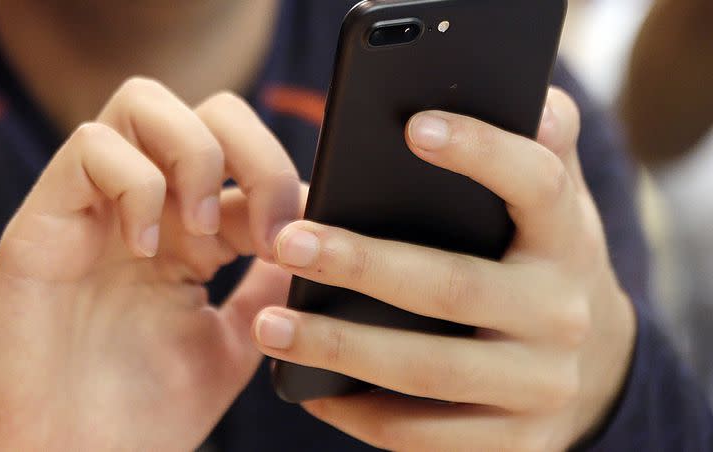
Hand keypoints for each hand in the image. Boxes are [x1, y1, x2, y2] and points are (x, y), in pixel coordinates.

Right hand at [0, 78, 302, 450]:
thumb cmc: (140, 415)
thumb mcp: (231, 346)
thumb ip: (267, 292)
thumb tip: (315, 243)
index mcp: (190, 235)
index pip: (248, 163)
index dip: (286, 186)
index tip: (307, 241)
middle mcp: (146, 209)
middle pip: (208, 110)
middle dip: (257, 153)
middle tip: (267, 231)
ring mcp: (94, 209)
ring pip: (146, 102)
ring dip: (196, 157)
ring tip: (203, 233)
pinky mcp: (43, 220)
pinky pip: (91, 147)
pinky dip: (136, 184)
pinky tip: (147, 247)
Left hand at [253, 88, 635, 450]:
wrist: (595, 363)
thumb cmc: (543, 260)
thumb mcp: (553, 205)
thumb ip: (540, 150)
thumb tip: (532, 99)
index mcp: (567, 239)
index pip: (536, 184)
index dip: (480, 153)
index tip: (411, 127)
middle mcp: (561, 315)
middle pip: (454, 287)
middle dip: (364, 265)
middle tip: (290, 244)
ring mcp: (540, 387)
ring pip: (429, 372)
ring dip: (342, 349)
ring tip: (269, 325)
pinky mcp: (516, 443)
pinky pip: (424, 436)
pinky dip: (362, 415)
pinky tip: (312, 389)